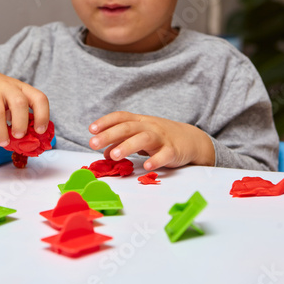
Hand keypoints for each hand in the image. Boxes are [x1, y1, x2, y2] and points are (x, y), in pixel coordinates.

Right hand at [0, 63, 48, 146]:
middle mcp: (7, 87)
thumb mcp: (10, 100)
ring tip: (1, 143)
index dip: (41, 114)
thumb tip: (31, 144)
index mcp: (20, 89)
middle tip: (20, 136)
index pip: (38, 98)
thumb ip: (20, 118)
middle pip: (18, 101)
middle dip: (21, 120)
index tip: (41, 130)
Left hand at [88, 111, 214, 169]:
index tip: (91, 129)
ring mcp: (162, 138)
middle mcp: (149, 126)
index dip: (105, 122)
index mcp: (139, 121)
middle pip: (128, 128)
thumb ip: (121, 142)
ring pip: (144, 139)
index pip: (120, 117)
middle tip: (93, 144)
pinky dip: (155, 160)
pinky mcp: (173, 151)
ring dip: (127, 146)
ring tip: (114, 156)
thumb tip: (104, 152)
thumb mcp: (140, 137)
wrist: (192, 140)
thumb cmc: (161, 138)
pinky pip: (164, 155)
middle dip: (109, 135)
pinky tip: (146, 167)